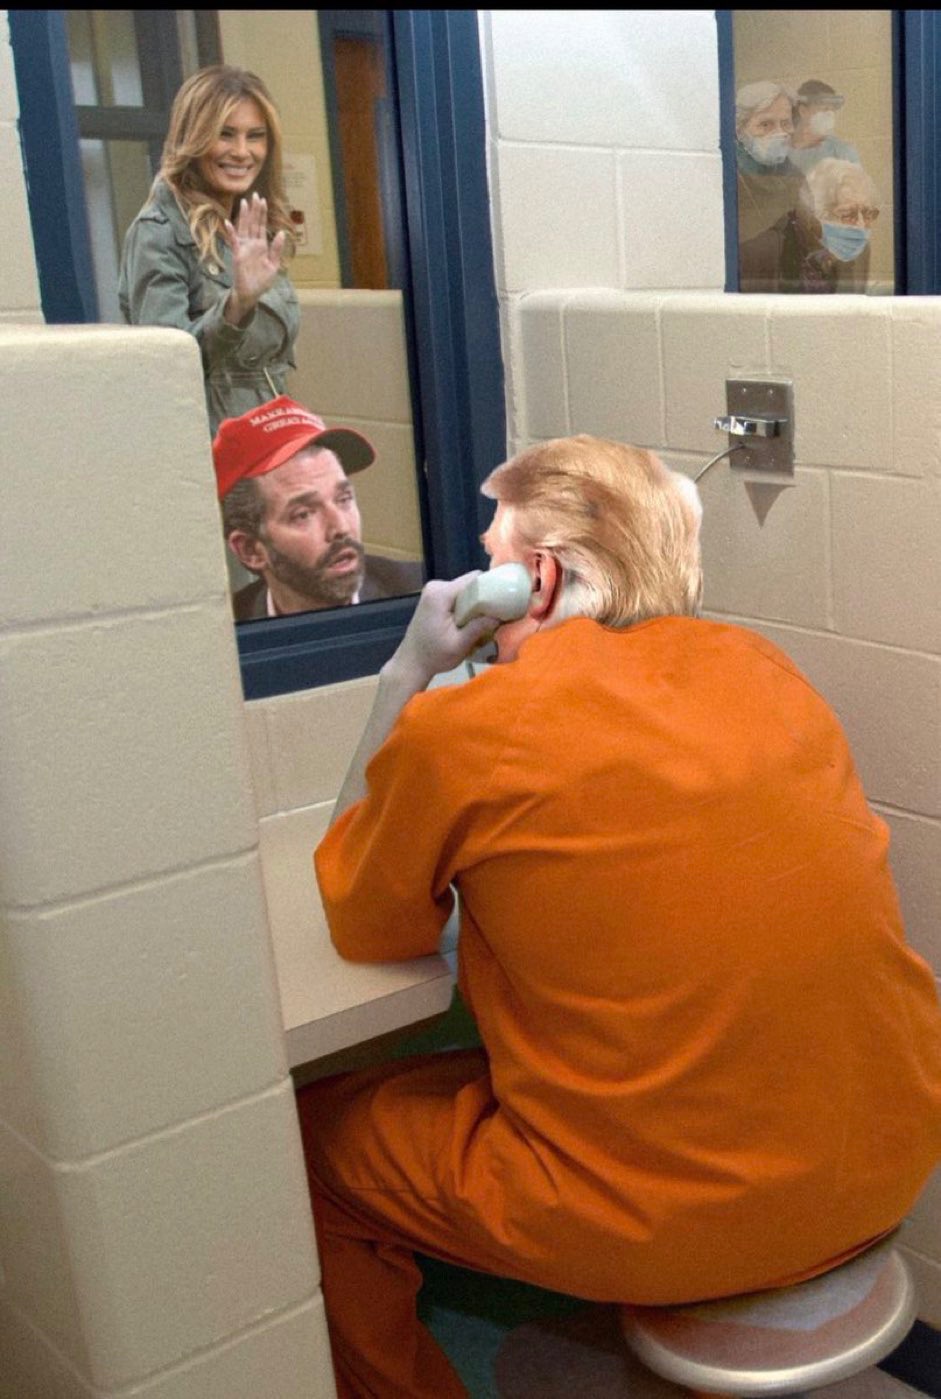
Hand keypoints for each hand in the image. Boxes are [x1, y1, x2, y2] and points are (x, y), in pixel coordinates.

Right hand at [222, 193, 285, 323]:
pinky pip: (234, 241)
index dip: (262, 213)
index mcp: (261, 245)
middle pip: (253, 223)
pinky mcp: (237, 254)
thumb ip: (277, 249)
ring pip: (243, 228)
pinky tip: (229, 223)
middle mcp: (252, 244)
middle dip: (254, 210)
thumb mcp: (274, 265)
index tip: (263, 200)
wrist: (251, 293)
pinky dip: (232, 233)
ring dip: (243, 216)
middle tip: (255, 195)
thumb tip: (281, 233)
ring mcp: (244, 248)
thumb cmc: (262, 281)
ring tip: (243, 203)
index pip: (261, 226)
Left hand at [387, 572, 495, 688]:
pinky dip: (466, 606)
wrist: (411, 663)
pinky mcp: (433, 599)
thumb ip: (478, 627)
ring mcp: (433, 591)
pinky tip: (471, 620)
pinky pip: (456, 596)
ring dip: (475, 603)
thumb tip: (500, 615)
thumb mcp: (459, 645)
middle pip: (469, 583)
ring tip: (485, 619)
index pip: (473, 579)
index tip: (503, 600)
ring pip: (464, 590)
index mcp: (441, 594)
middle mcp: (436, 587)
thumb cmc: (434, 656)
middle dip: (483, 597)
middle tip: (497, 613)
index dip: (490, 587)